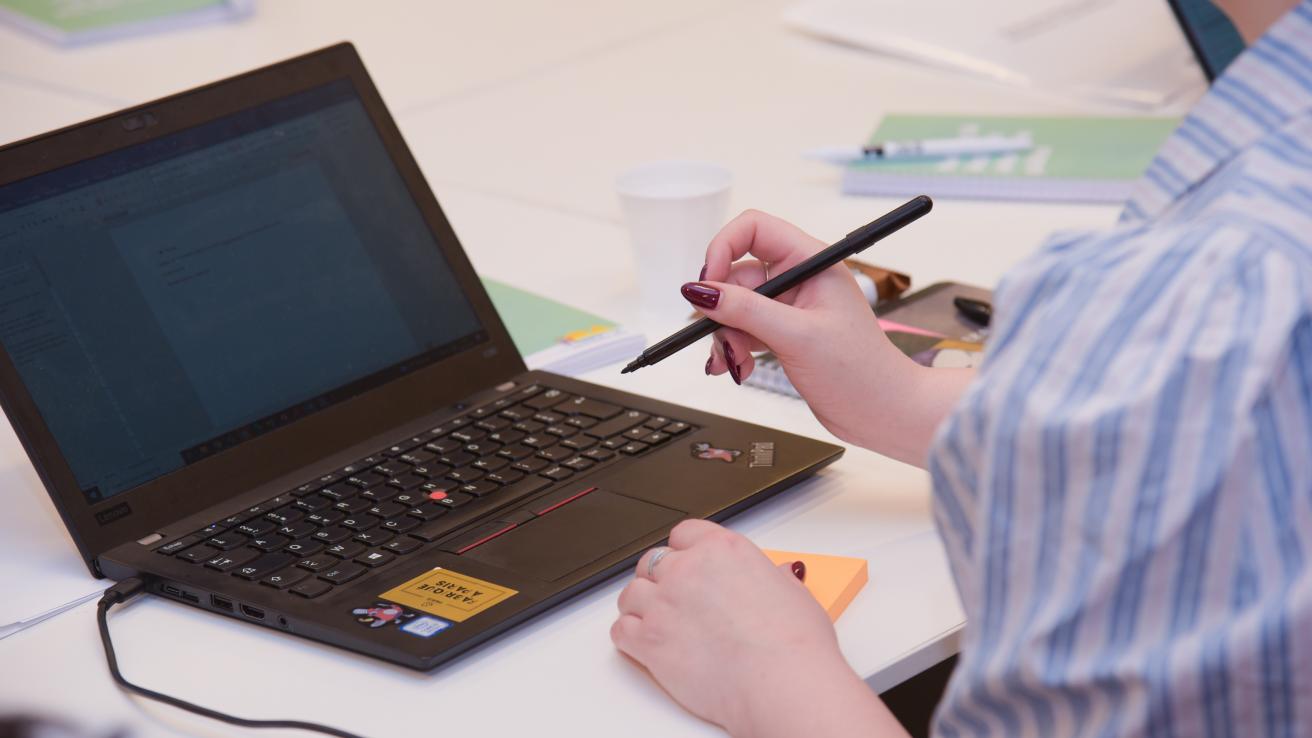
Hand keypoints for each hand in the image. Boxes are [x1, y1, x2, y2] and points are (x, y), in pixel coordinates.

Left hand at [610, 521, 899, 736]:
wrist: (781, 682)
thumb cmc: (794, 645)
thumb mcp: (794, 595)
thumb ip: (776, 580)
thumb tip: (779, 577)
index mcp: (723, 550)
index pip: (684, 533)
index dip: (682, 550)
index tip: (685, 563)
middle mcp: (688, 569)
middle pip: (653, 561)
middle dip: (659, 578)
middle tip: (671, 598)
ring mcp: (664, 602)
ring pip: (631, 593)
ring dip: (640, 606)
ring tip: (656, 623)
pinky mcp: (649, 639)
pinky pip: (621, 630)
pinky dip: (629, 637)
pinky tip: (644, 645)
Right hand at [682, 210, 964, 463]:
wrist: (883, 413)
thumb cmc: (860, 372)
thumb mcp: (796, 336)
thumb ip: (745, 311)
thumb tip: (700, 291)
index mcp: (812, 262)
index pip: (754, 228)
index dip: (723, 248)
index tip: (708, 285)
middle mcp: (800, 278)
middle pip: (739, 274)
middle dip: (723, 309)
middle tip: (722, 339)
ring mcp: (792, 307)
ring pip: (737, 306)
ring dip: (727, 335)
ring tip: (734, 363)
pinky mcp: (785, 333)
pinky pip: (744, 330)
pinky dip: (735, 349)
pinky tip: (739, 368)